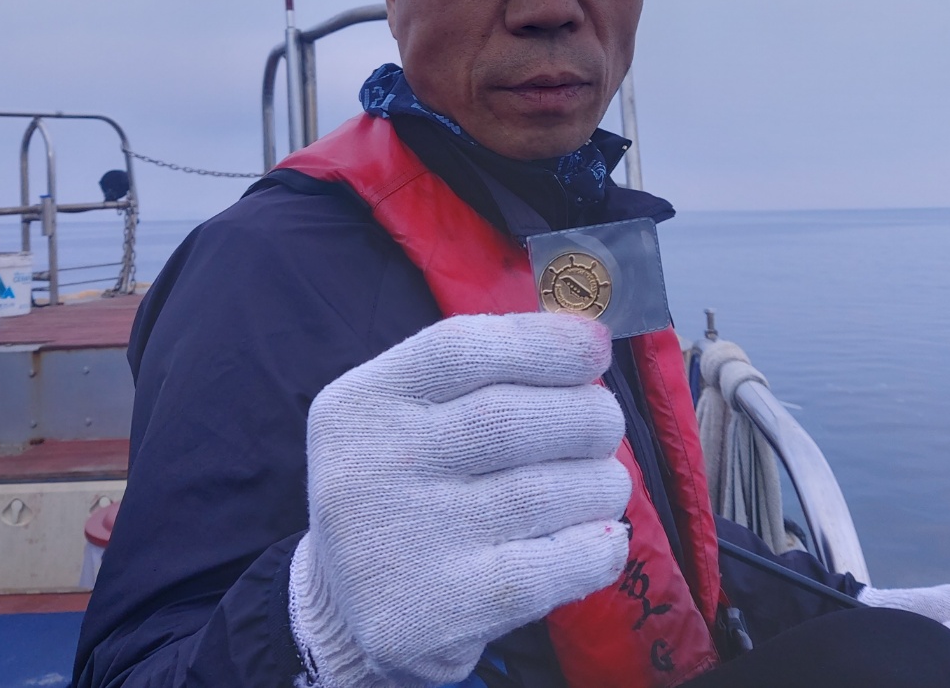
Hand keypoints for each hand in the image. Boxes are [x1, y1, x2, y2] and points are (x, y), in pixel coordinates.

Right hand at [289, 313, 631, 687]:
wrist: (347, 609)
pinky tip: (601, 540)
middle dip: (586, 415)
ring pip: (544, 491)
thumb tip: (588, 338)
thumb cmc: (405, 488)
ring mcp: (404, 542)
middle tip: (603, 424)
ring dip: (600, 483)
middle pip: (511, 418)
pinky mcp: (437, 612)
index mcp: (363, 402)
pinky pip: (554, 566)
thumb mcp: (408, 414)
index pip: (460, 347)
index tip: (595, 345)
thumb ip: (484, 373)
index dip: (544, 341)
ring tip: (602, 484)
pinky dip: (597, 548)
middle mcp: (372, 465)